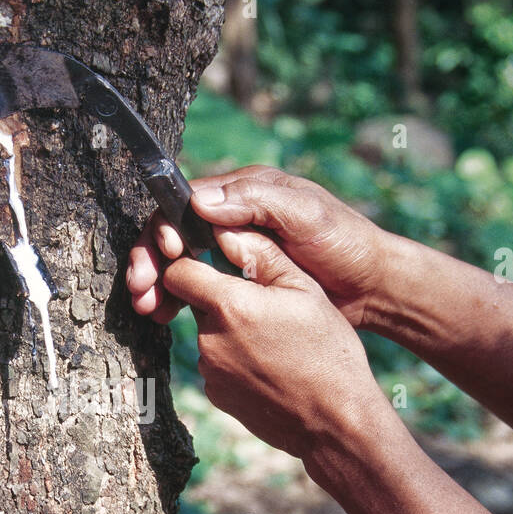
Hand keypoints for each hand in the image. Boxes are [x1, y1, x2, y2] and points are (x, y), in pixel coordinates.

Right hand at [127, 166, 391, 327]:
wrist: (372, 287)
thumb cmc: (345, 243)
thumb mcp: (305, 215)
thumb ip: (256, 204)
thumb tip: (200, 201)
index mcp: (244, 195)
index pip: (185, 203)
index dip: (165, 227)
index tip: (163, 253)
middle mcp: (231, 220)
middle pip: (172, 234)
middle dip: (149, 259)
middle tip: (140, 288)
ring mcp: (231, 253)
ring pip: (177, 264)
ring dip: (156, 283)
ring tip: (146, 309)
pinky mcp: (236, 284)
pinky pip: (194, 289)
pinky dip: (174, 301)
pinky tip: (163, 318)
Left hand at [160, 231, 388, 462]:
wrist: (335, 420)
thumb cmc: (328, 350)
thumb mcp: (305, 290)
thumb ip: (261, 255)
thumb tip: (225, 233)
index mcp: (229, 305)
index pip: (178, 272)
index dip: (191, 262)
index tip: (211, 262)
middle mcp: (209, 340)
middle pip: (197, 304)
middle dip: (222, 298)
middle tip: (265, 307)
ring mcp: (210, 372)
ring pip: (209, 334)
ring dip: (230, 330)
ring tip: (274, 341)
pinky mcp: (215, 396)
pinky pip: (216, 364)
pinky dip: (235, 360)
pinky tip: (269, 366)